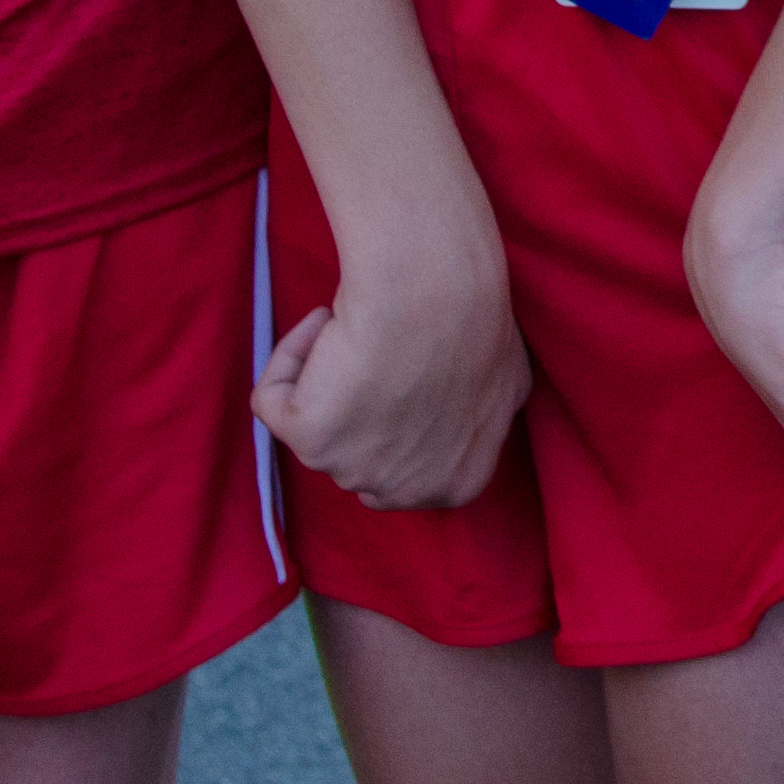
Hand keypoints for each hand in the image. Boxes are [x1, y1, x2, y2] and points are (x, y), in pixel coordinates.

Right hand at [252, 231, 530, 512]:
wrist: (437, 291)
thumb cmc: (479, 323)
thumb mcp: (509, 383)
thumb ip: (487, 419)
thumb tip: (467, 416)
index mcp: (457, 485)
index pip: (411, 473)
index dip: (397, 420)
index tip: (398, 373)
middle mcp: (404, 492)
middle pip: (359, 456)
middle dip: (360, 406)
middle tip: (372, 351)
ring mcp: (352, 470)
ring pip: (317, 427)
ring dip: (327, 375)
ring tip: (353, 326)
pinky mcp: (308, 440)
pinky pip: (273, 402)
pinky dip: (289, 358)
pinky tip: (322, 323)